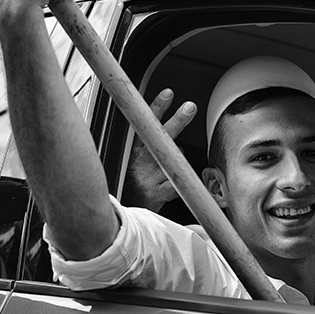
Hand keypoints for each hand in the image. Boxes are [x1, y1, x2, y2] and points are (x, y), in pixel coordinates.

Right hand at [121, 89, 196, 211]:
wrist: (123, 220)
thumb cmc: (133, 188)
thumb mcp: (134, 167)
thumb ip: (151, 152)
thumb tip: (180, 143)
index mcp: (134, 153)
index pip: (144, 125)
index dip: (157, 108)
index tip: (169, 93)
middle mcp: (140, 162)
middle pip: (160, 137)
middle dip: (177, 120)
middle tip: (190, 107)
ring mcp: (148, 177)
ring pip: (174, 160)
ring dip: (179, 161)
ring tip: (169, 169)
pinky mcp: (155, 194)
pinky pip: (179, 183)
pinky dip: (184, 183)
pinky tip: (184, 187)